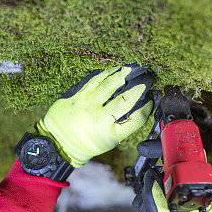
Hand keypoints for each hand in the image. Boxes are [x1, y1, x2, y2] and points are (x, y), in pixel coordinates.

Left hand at [37, 65, 154, 166]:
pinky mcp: (78, 95)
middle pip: (125, 99)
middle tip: (147, 78)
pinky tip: (114, 70)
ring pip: (109, 85)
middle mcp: (99, 119)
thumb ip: (124, 125)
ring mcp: (88, 105)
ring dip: (123, 74)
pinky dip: (106, 73)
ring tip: (133, 68)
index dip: (148, 106)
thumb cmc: (88, 142)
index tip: (151, 98)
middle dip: (139, 86)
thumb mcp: (110, 140)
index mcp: (111, 134)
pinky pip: (94, 80)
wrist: (60, 142)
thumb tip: (141, 105)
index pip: (137, 118)